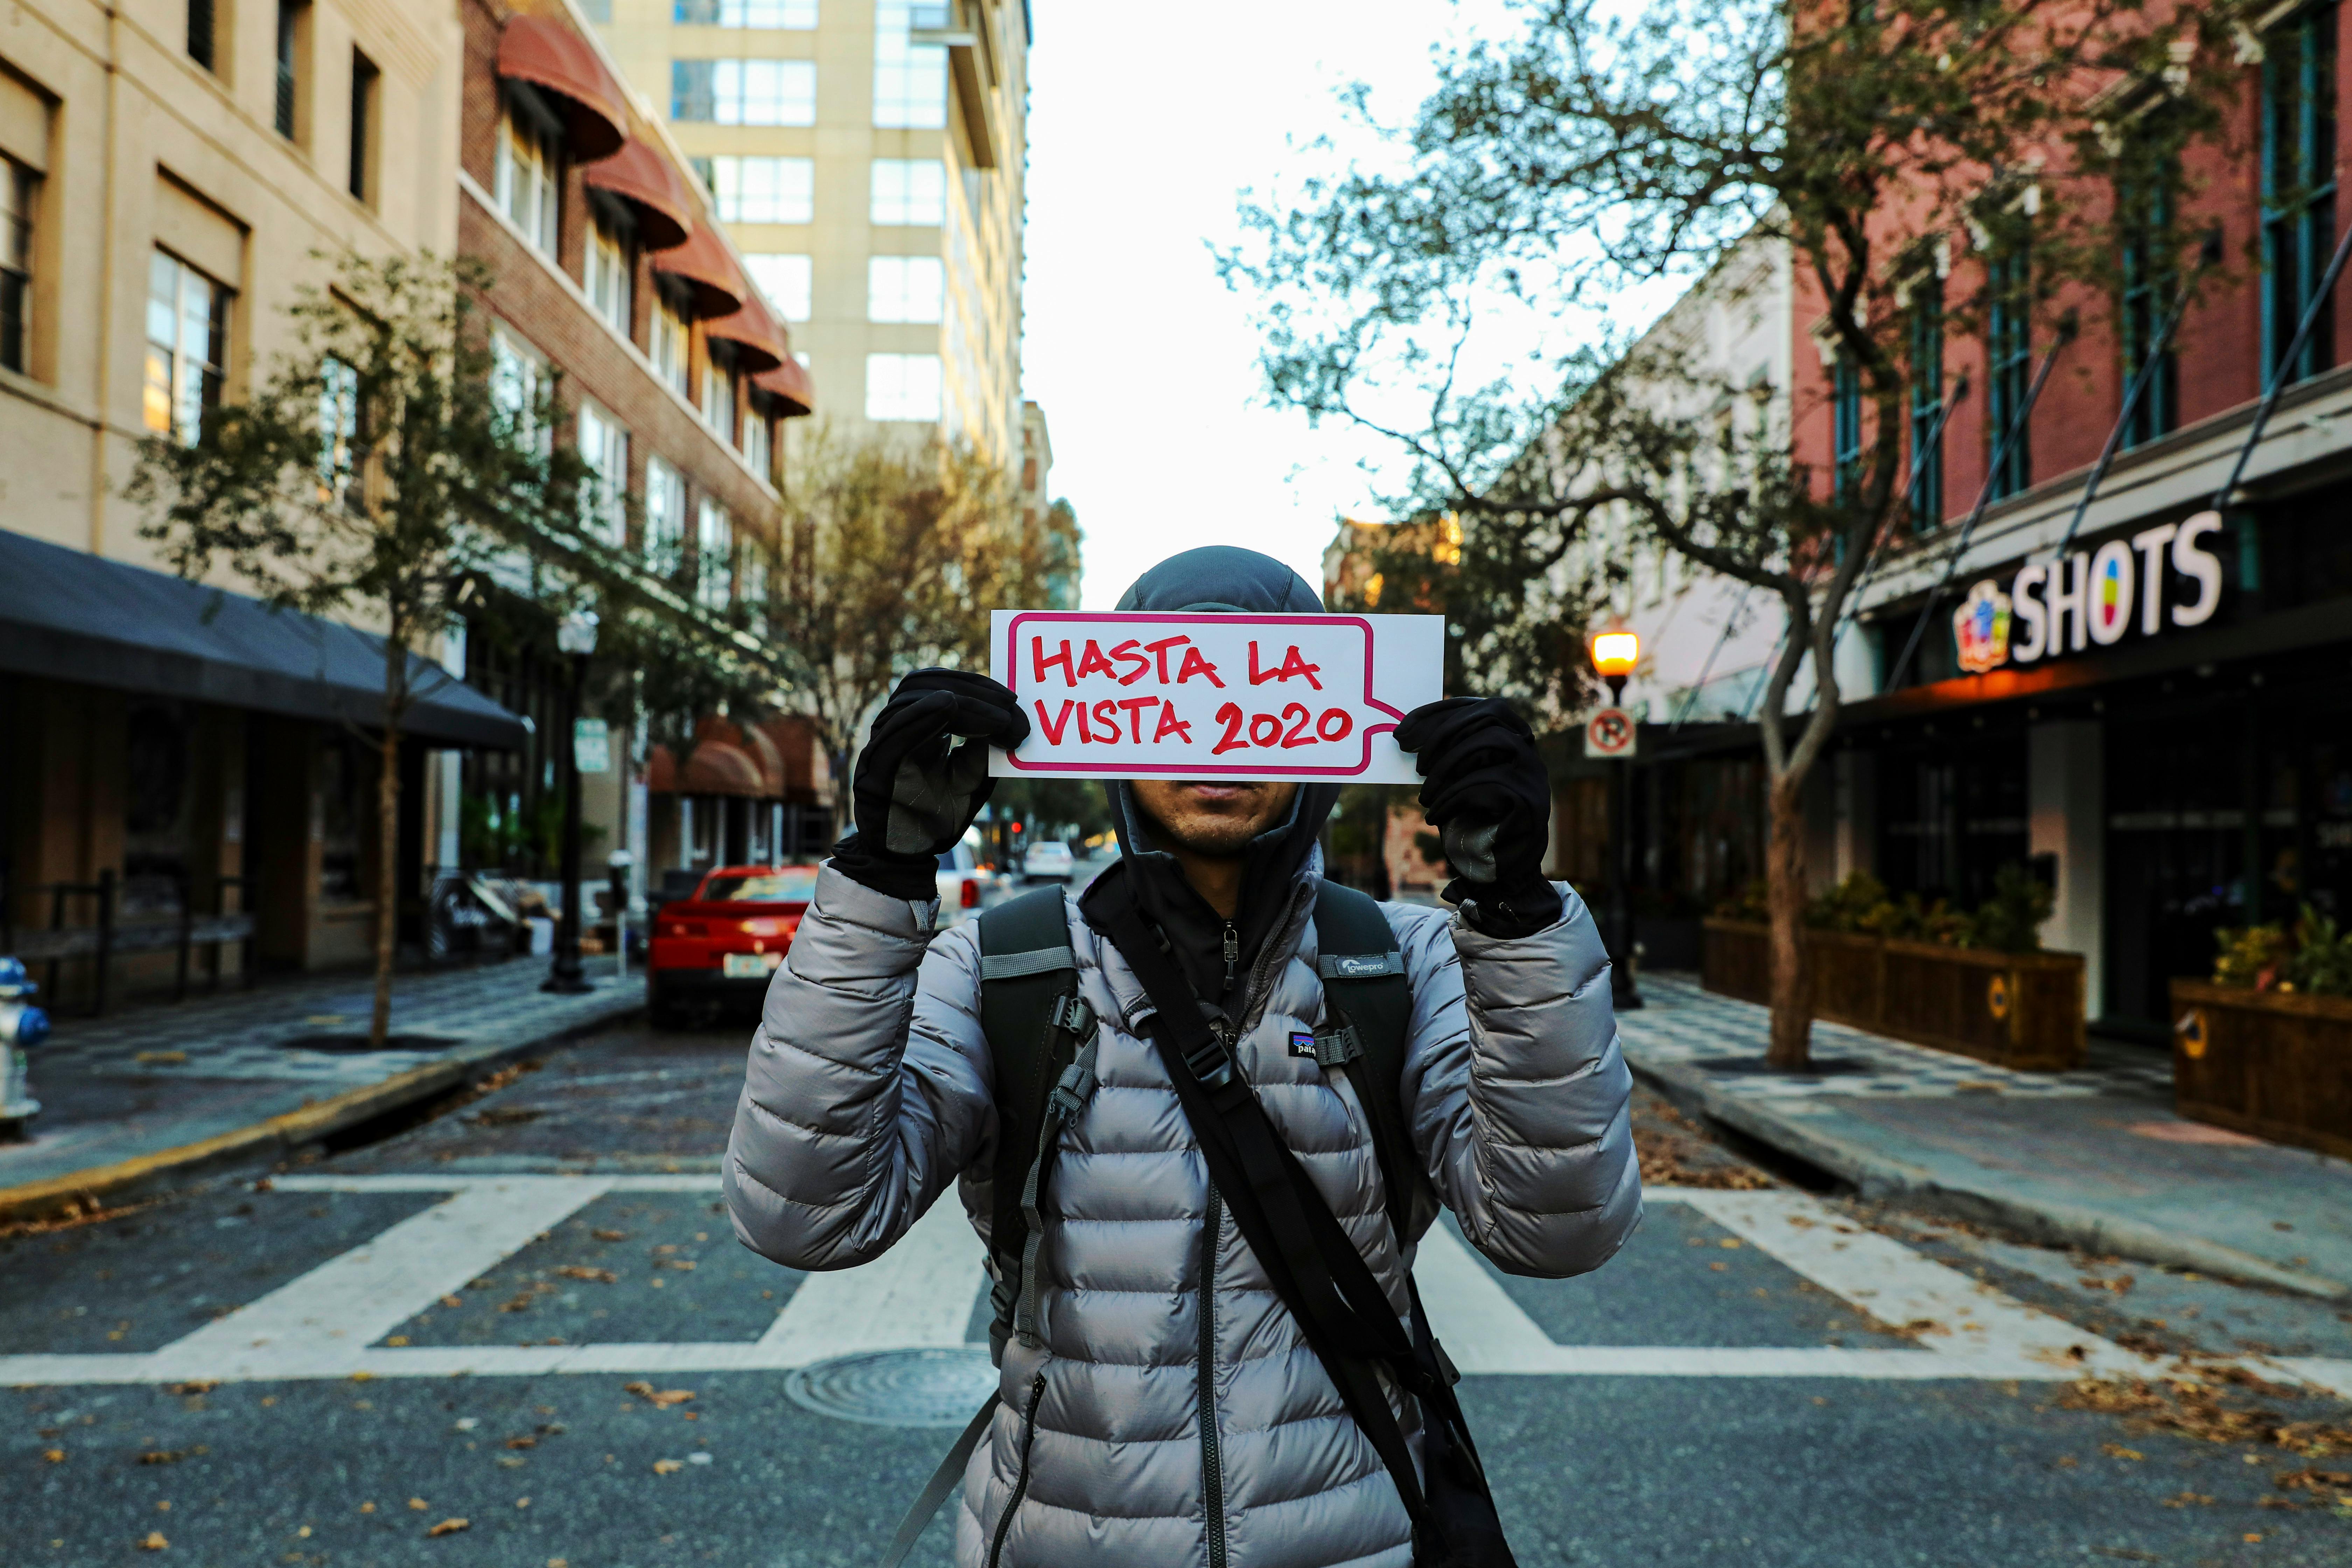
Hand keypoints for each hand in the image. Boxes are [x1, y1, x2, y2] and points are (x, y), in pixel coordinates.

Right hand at [832, 669, 1028, 899]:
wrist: (906, 861)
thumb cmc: (936, 820)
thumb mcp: (970, 780)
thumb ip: (982, 750)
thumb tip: (1007, 717)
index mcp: (913, 730)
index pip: (935, 687)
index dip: (974, 686)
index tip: (1012, 699)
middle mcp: (891, 732)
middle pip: (921, 684)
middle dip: (971, 688)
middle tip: (1011, 703)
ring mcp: (878, 749)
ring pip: (908, 702)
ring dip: (959, 701)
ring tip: (999, 717)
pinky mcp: (873, 773)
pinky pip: (894, 734)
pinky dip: (923, 715)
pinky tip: (950, 707)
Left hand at [1393, 697, 1561, 934]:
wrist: (1497, 873)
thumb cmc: (1471, 823)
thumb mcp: (1455, 781)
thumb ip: (1448, 754)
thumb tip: (1411, 733)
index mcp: (1512, 741)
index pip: (1481, 707)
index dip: (1440, 712)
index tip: (1403, 730)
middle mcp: (1529, 752)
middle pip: (1490, 715)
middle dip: (1443, 734)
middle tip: (1415, 762)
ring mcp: (1534, 774)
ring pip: (1491, 741)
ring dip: (1447, 767)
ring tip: (1425, 796)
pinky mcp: (1530, 801)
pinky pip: (1488, 782)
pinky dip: (1453, 798)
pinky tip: (1435, 816)